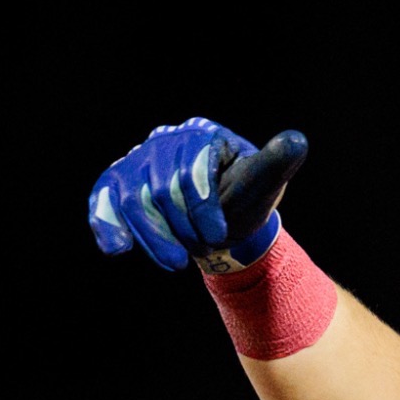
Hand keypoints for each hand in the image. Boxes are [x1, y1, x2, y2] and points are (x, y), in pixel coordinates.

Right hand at [88, 117, 308, 271]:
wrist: (221, 218)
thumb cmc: (244, 197)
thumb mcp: (263, 182)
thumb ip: (275, 163)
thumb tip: (297, 142)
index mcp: (201, 135)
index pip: (192, 166)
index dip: (204, 206)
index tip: (218, 237)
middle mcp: (163, 143)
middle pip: (160, 188)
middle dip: (182, 226)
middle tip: (203, 249)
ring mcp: (136, 163)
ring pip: (131, 199)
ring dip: (153, 237)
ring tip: (176, 263)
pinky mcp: (117, 185)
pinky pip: (103, 201)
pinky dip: (107, 225)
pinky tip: (116, 249)